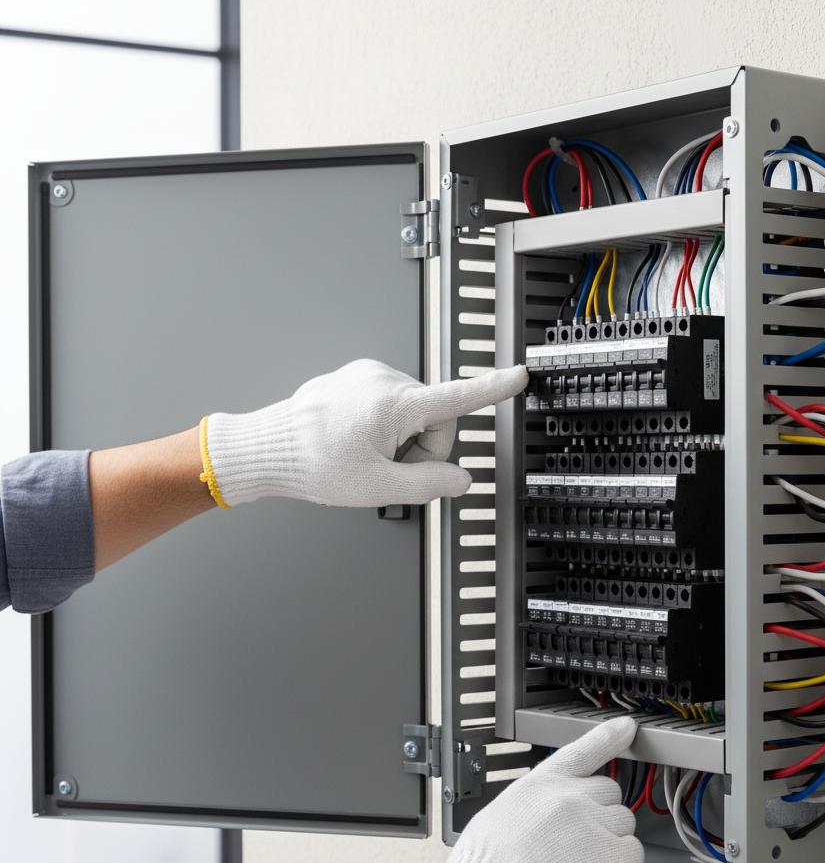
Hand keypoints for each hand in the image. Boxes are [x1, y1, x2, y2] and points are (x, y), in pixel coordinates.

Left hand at [203, 360, 527, 506]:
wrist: (267, 448)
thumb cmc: (312, 462)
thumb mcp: (378, 487)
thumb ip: (429, 485)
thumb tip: (458, 479)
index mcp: (395, 403)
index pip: (458, 397)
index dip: (493, 390)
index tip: (519, 376)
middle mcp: (384, 380)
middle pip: (434, 418)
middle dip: (421, 449)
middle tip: (390, 469)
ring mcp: (367, 376)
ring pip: (412, 414)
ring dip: (400, 440)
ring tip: (366, 456)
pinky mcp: (355, 379)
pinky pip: (389, 406)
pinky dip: (383, 428)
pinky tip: (356, 442)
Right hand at [384, 717, 642, 862]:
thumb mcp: (502, 813)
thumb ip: (534, 806)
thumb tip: (544, 819)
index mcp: (543, 783)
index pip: (584, 750)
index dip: (609, 737)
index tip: (626, 728)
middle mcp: (572, 796)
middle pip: (609, 792)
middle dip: (601, 812)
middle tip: (581, 839)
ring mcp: (594, 823)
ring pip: (624, 822)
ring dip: (612, 839)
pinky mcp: (610, 856)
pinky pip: (634, 854)